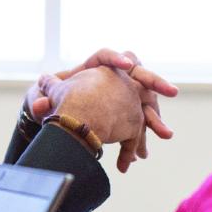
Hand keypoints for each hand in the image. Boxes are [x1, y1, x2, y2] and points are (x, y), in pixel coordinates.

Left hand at [23, 48, 179, 158]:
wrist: (58, 116)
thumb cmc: (50, 99)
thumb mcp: (43, 98)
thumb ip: (42, 99)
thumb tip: (39, 106)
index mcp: (92, 67)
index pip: (105, 56)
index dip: (116, 58)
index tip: (126, 65)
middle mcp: (112, 78)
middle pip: (138, 76)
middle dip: (156, 83)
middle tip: (172, 91)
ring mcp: (122, 96)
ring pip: (144, 103)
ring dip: (154, 119)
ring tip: (164, 134)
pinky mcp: (124, 115)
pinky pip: (138, 125)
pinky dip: (140, 139)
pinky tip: (139, 155)